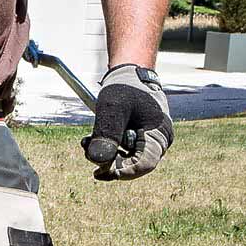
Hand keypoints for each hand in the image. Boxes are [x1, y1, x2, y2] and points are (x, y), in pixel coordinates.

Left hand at [83, 64, 171, 178]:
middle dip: (108, 160)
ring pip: (125, 158)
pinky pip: (122, 150)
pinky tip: (90, 139)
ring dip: (104, 153)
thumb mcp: (112, 107)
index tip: (100, 172)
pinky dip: (106, 146)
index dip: (123, 172)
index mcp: (160, 134)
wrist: (129, 74)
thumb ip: (106, 133)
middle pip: (134, 164)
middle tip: (86, 149)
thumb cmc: (125, 87)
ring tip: (85, 141)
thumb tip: (98, 162)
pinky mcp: (137, 138)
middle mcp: (158, 141)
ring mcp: (148, 141)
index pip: (145, 164)